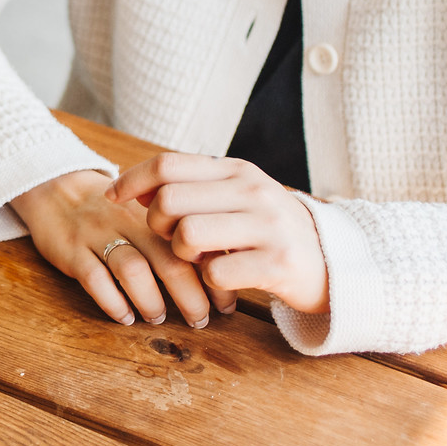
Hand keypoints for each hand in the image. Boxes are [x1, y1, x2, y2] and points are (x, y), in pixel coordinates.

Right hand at [12, 169, 230, 327]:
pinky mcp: (70, 249)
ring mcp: (97, 235)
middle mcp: (129, 222)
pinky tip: (125, 317)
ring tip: (159, 318)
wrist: (55, 187)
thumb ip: (180, 237)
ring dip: (151, 301)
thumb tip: (225, 270)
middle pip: (169, 260)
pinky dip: (113, 303)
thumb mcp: (146, 216)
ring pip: (132, 270)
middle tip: (200, 321)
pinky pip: (94, 279)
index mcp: (154, 214)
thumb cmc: (111, 211)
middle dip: (190, 297)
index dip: (214, 277)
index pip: (195, 246)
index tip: (226, 304)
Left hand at [109, 154, 328, 312]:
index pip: (168, 165)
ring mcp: (269, 226)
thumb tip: (131, 186)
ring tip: (201, 258)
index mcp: (237, 170)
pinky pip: (214, 272)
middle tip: (173, 239)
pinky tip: (226, 278)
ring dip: (182, 254)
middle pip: (169, 200)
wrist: (334, 263)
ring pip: (187, 235)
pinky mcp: (279, 263)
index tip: (111, 197)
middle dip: (157, 225)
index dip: (131, 180)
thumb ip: (191, 188)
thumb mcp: (235, 197)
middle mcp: (253, 190)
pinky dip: (210, 280)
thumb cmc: (268, 230)